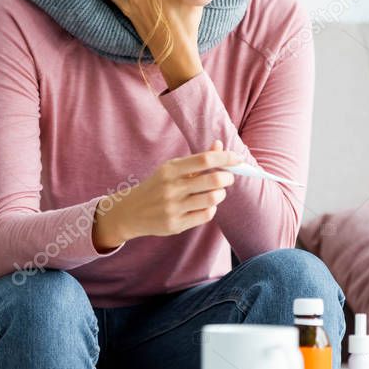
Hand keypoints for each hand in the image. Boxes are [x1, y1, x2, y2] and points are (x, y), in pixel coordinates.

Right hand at [92, 140, 240, 247]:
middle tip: (228, 178)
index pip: (204, 159)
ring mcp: (173, 207)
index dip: (225, 158)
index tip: (237, 159)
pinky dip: (211, 209)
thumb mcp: (172, 169)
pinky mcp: (175, 224)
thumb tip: (220, 144)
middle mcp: (171, 187)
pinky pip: (205, 215)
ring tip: (216, 192)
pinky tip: (204, 206)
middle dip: (227, 178)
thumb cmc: (157, 186)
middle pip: (213, 180)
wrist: (130, 212)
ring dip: (220, 194)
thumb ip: (198, 159)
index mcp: (170, 169)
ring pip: (212, 199)